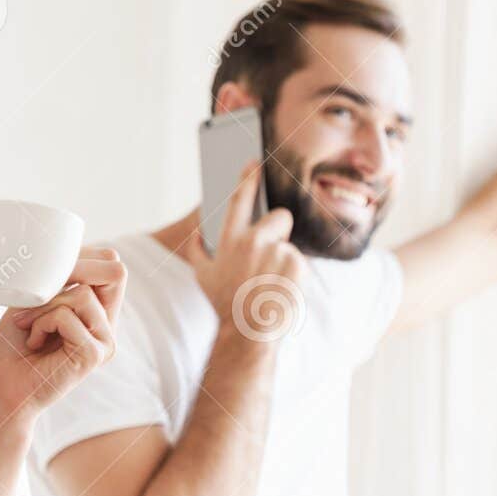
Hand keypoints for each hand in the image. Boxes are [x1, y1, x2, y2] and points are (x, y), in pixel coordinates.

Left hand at [0, 247, 125, 426]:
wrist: (0, 387)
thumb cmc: (12, 345)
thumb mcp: (37, 297)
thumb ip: (62, 277)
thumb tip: (74, 254)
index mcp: (99, 311)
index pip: (110, 264)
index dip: (80, 258)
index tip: (44, 279)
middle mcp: (107, 326)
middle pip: (114, 272)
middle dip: (71, 272)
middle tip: (36, 296)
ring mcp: (104, 341)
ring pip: (83, 294)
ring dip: (45, 306)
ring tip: (30, 327)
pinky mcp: (93, 355)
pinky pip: (68, 316)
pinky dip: (42, 323)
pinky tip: (34, 342)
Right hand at [187, 161, 306, 342]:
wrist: (248, 332)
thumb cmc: (225, 304)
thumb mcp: (203, 277)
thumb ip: (197, 252)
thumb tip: (196, 234)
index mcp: (230, 240)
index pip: (240, 198)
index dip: (248, 178)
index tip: (255, 163)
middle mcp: (254, 241)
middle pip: (278, 217)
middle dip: (278, 229)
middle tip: (271, 253)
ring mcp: (278, 252)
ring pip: (289, 245)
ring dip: (284, 258)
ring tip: (271, 282)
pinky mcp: (297, 264)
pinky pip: (300, 262)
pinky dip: (294, 275)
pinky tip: (281, 289)